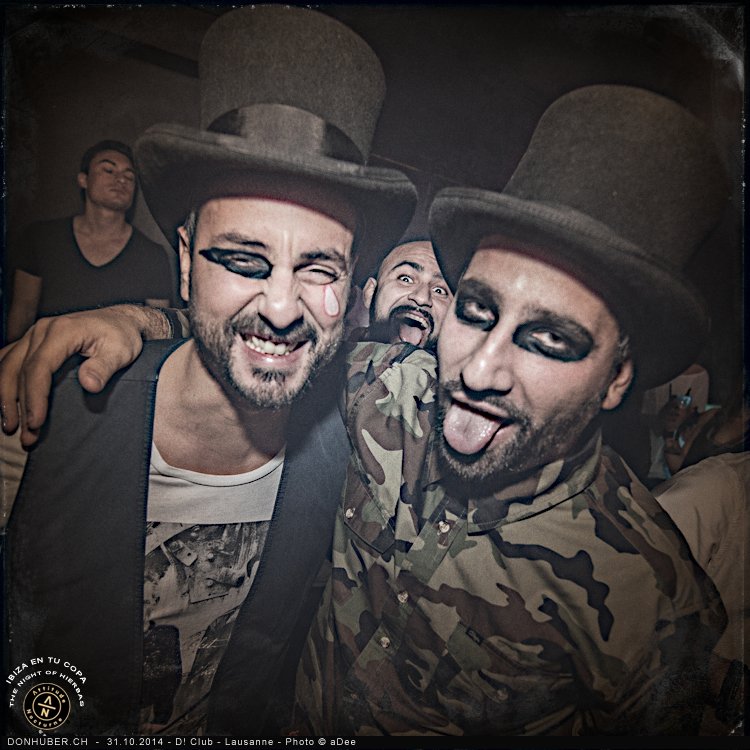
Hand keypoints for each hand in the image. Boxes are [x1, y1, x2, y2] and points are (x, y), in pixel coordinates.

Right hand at [0, 305, 169, 446]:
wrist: (120, 320)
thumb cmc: (121, 335)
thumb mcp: (122, 351)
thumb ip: (105, 367)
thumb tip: (89, 385)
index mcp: (63, 331)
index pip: (39, 367)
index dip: (35, 397)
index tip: (36, 422)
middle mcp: (43, 330)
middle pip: (20, 371)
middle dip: (20, 406)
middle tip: (27, 435)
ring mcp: (35, 335)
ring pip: (8, 367)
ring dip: (6, 398)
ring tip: (11, 426)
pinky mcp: (32, 341)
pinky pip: (9, 360)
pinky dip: (4, 381)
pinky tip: (4, 401)